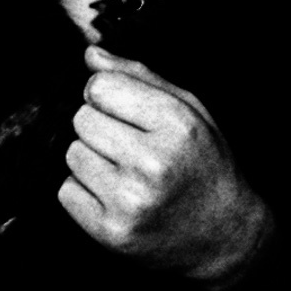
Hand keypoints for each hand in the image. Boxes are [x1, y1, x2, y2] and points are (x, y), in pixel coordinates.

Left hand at [58, 46, 271, 288]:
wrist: (224, 235)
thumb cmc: (205, 164)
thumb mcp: (188, 109)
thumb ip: (138, 76)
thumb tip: (91, 55)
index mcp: (176, 125)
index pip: (100, 87)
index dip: (107, 94)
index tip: (123, 108)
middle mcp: (152, 163)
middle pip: (82, 119)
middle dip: (99, 125)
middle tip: (128, 143)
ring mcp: (130, 201)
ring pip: (72, 154)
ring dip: (91, 158)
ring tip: (124, 170)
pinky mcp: (111, 232)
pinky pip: (66, 192)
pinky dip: (84, 191)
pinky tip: (114, 194)